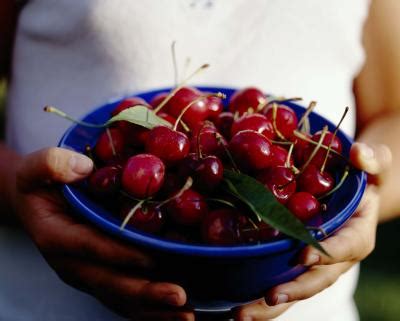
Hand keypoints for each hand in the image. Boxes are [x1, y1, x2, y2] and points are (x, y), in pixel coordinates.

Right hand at [13, 147, 193, 319]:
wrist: (36, 205)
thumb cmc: (40, 184)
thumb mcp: (36, 167)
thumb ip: (53, 164)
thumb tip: (84, 168)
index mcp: (57, 236)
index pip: (89, 247)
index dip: (118, 254)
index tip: (150, 259)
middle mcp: (72, 264)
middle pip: (109, 282)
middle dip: (144, 292)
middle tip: (178, 297)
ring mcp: (87, 274)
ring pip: (120, 298)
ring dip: (152, 309)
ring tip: (185, 315)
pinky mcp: (100, 277)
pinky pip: (124, 298)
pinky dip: (149, 309)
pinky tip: (175, 313)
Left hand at [233, 142, 391, 320]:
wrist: (351, 194)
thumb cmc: (360, 178)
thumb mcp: (372, 165)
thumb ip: (371, 159)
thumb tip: (358, 153)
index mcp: (357, 235)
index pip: (346, 247)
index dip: (327, 253)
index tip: (303, 256)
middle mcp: (337, 257)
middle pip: (317, 280)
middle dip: (294, 290)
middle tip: (267, 298)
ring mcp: (316, 265)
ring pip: (295, 289)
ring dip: (269, 306)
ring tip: (240, 315)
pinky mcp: (296, 264)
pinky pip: (280, 280)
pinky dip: (258, 295)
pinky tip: (233, 304)